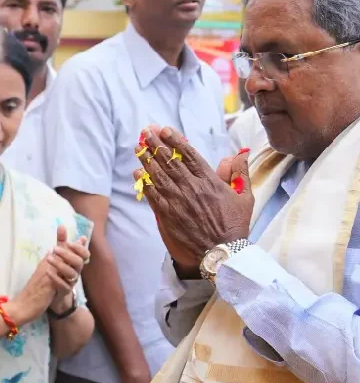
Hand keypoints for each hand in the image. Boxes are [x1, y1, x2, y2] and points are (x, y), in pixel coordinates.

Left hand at [46, 225, 89, 313]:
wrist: (54, 294)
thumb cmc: (58, 271)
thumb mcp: (59, 255)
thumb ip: (61, 241)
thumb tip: (62, 225)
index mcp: (77, 262)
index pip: (85, 254)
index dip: (79, 248)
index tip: (68, 242)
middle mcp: (76, 271)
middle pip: (78, 262)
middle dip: (67, 254)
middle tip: (55, 248)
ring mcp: (71, 282)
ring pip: (71, 274)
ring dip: (60, 265)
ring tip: (48, 258)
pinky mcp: (64, 291)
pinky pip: (63, 285)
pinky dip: (56, 278)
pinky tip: (47, 271)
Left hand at [134, 126, 253, 271]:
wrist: (221, 253)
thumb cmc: (234, 226)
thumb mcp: (245, 198)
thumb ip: (240, 174)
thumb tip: (238, 155)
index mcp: (209, 181)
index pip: (189, 155)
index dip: (175, 141)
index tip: (165, 129)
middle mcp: (192, 188)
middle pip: (170, 162)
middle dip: (156, 145)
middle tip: (145, 132)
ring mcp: (178, 201)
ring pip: (159, 176)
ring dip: (147, 160)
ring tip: (138, 147)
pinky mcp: (168, 215)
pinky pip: (153, 195)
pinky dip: (144, 183)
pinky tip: (137, 172)